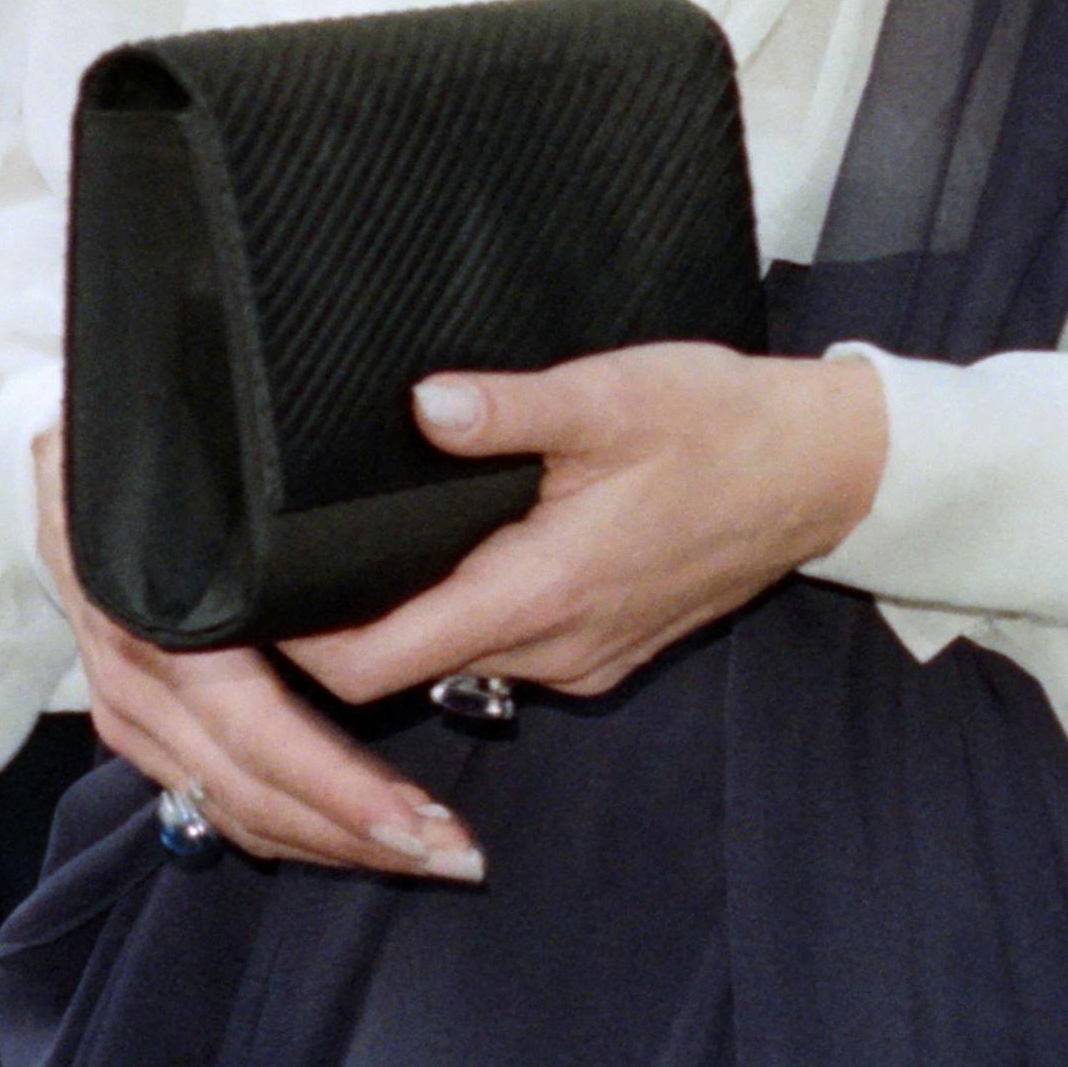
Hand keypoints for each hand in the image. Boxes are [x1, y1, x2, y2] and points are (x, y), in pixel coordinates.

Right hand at [27, 428, 482, 882]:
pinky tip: (343, 837)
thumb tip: (393, 489)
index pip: (258, 733)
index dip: (340, 789)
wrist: (57, 451)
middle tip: (454, 857)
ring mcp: (125, 707)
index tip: (423, 823)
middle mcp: (137, 676)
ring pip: (229, 808)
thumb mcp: (211, 460)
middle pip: (250, 790)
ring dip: (326, 842)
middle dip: (355, 835)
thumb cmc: (164, 448)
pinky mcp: (127, 724)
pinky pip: (205, 799)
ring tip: (421, 852)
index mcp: (163, 616)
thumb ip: (273, 505)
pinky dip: (277, 826)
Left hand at [272, 346, 885, 713]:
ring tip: (348, 555)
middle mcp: (551, 650)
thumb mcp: (612, 395)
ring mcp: (583, 660)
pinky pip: (510, 652)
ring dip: (406, 624)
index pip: (374, 665)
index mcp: (536, 593)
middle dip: (336, 636)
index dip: (296, 648)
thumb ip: (510, 406)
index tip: (243, 602)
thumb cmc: (721, 424)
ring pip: (457, 662)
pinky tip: (455, 557)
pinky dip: (468, 617)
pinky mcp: (607, 651)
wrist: (824, 472)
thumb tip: (420, 404)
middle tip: (275, 569)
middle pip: (403, 671)